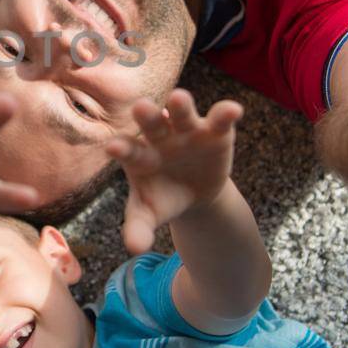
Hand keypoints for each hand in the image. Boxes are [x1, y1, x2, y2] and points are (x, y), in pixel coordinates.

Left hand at [107, 90, 242, 255]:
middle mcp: (160, 136)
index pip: (127, 149)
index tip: (113, 148)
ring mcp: (187, 130)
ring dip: (181, 106)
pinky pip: (220, 119)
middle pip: (151, 123)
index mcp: (138, 155)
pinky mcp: (215, 131)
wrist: (193, 191)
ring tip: (179, 98)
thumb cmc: (162, 198)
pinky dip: (226, 113)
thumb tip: (135, 249)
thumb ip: (138, 228)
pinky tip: (234, 110)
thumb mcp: (149, 215)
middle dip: (147, 116)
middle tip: (141, 107)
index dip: (122, 148)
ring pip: (182, 113)